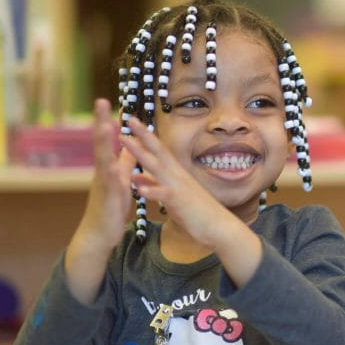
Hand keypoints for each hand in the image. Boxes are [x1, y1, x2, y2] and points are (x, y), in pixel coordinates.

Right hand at [64, 99, 136, 302]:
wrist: (100, 234)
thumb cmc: (111, 206)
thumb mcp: (120, 180)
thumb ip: (124, 163)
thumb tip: (129, 146)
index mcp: (109, 166)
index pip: (109, 139)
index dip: (109, 120)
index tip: (110, 100)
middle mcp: (103, 171)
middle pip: (101, 142)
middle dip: (101, 122)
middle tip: (101, 101)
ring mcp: (103, 184)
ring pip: (103, 160)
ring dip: (104, 143)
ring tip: (105, 125)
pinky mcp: (107, 198)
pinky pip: (109, 184)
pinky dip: (110, 174)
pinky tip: (111, 165)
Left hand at [120, 116, 236, 249]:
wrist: (219, 226)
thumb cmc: (196, 211)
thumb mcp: (171, 196)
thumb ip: (153, 185)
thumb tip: (135, 177)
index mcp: (174, 173)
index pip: (158, 150)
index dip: (145, 135)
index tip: (132, 120)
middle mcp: (176, 175)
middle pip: (157, 151)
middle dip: (142, 135)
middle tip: (129, 118)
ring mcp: (179, 187)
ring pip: (157, 167)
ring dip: (140, 153)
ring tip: (125, 142)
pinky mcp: (180, 202)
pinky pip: (164, 195)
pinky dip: (152, 190)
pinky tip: (140, 189)